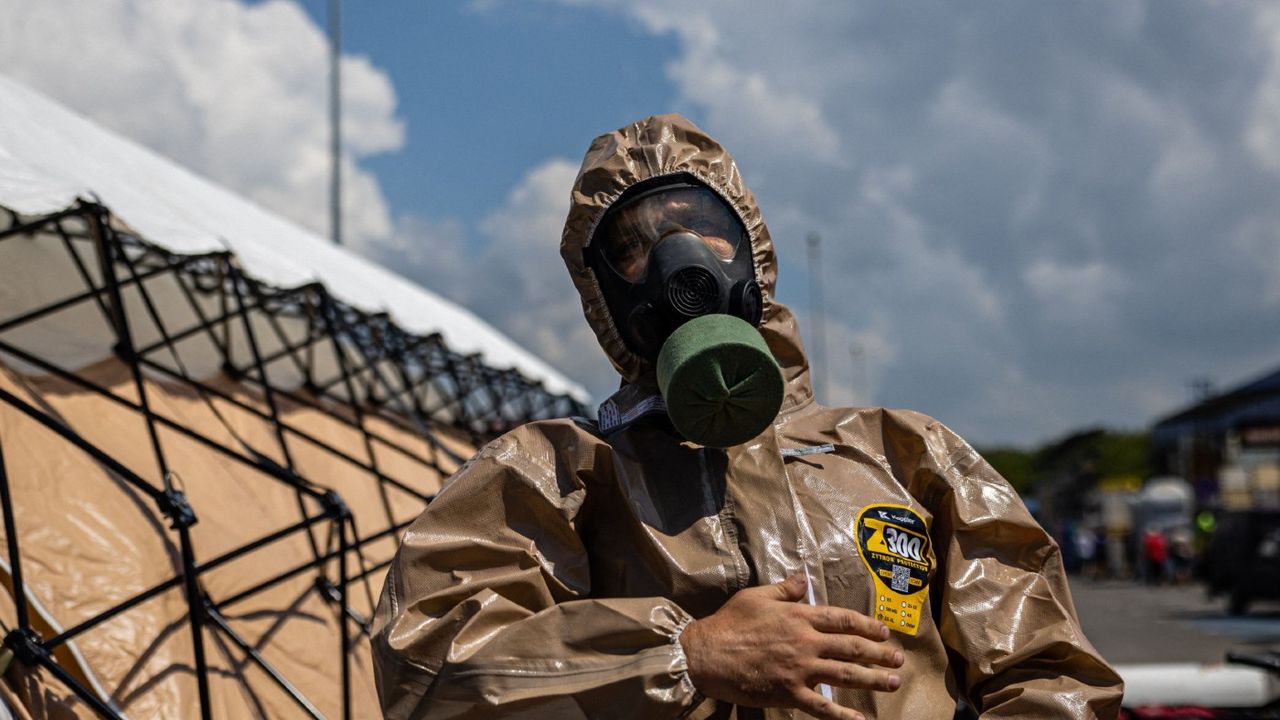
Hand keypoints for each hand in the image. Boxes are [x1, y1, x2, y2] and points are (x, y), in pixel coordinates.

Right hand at [679, 574, 902, 719]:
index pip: (842, 619)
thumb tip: (804, 578)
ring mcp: (799, 670)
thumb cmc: (730, 622)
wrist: (707, 654)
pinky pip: (821, 707)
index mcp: (799, 617)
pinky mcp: (788, 693)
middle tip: (899, 659)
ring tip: (892, 682)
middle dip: (879, 653)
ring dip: (872, 679)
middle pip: (851, 647)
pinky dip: (842, 715)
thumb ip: (785, 589)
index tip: (884, 631)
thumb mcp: (757, 596)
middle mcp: (805, 642)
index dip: (867, 625)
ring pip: (844, 674)